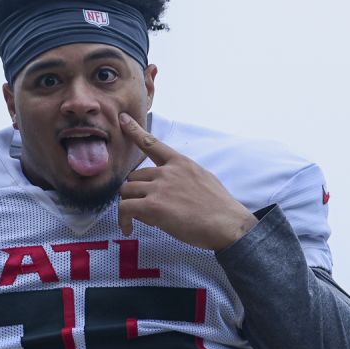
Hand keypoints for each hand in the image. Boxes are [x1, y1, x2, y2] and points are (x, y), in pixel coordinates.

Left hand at [118, 112, 257, 250]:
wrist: (227, 223)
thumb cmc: (219, 207)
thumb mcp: (204, 178)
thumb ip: (184, 177)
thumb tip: (173, 186)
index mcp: (180, 163)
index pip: (152, 143)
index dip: (135, 131)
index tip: (123, 120)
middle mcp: (167, 171)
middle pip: (134, 177)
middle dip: (135, 192)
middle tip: (146, 209)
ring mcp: (159, 187)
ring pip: (126, 191)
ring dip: (129, 205)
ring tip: (143, 219)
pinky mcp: (153, 206)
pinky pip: (125, 208)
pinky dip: (123, 219)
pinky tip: (128, 228)